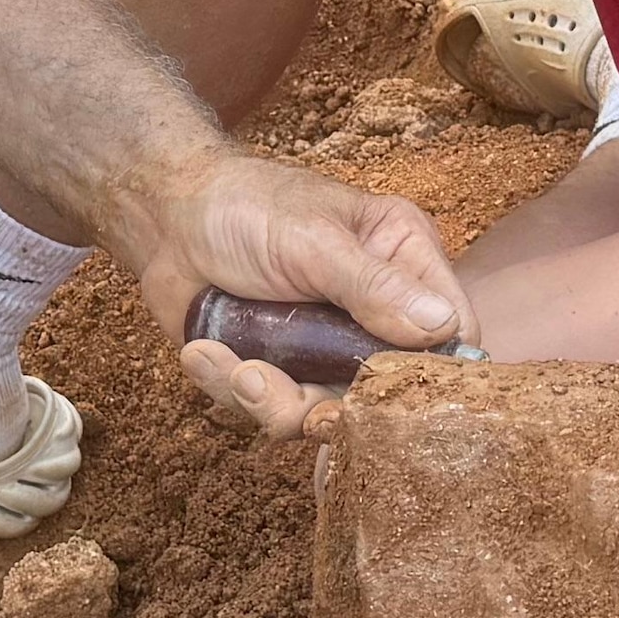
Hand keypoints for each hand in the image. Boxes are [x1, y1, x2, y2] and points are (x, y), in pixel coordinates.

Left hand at [130, 148, 468, 436]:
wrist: (165, 218)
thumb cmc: (244, 205)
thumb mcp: (312, 239)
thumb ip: (373, 286)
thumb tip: (444, 327)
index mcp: (403, 260)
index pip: (453, 327)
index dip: (435, 370)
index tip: (394, 393)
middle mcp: (376, 312)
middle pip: (390, 389)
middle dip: (334, 400)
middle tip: (284, 390)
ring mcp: (328, 347)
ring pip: (328, 411)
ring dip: (273, 400)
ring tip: (236, 368)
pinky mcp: (281, 371)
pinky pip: (274, 409)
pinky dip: (234, 388)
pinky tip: (203, 353)